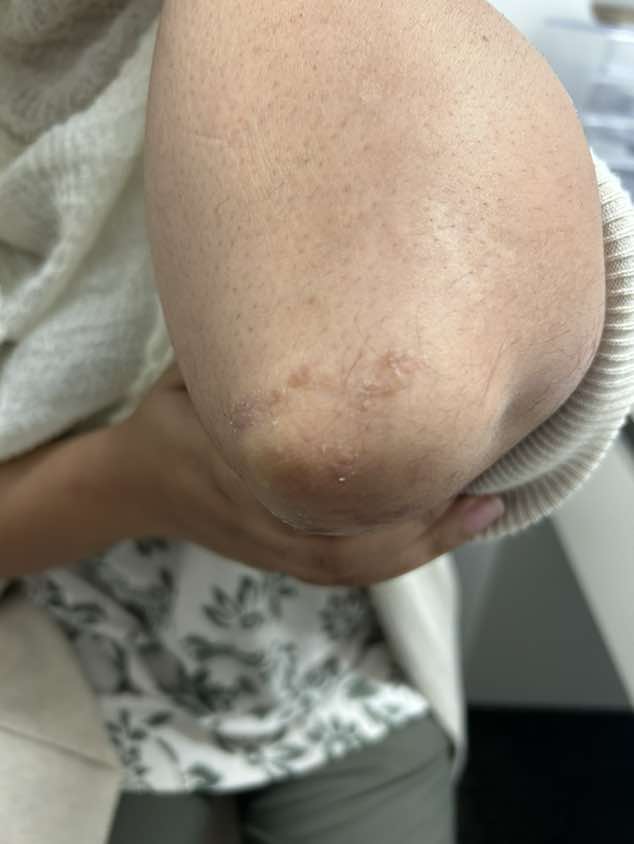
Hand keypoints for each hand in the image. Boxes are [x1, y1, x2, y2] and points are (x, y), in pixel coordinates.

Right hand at [114, 363, 504, 585]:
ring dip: (419, 548)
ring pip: (354, 565)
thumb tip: (304, 301)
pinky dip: (393, 560)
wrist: (135, 483)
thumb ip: (241, 353)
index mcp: (239, 472)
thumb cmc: (167, 419)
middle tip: (488, 501)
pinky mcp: (278, 556)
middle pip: (353, 545)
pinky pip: (343, 571)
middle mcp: (261, 520)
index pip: (323, 496)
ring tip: (478, 518)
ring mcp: (270, 546)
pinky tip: (434, 539)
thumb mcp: (192, 373)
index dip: (389, 490)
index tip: (449, 466)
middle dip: (425, 528)